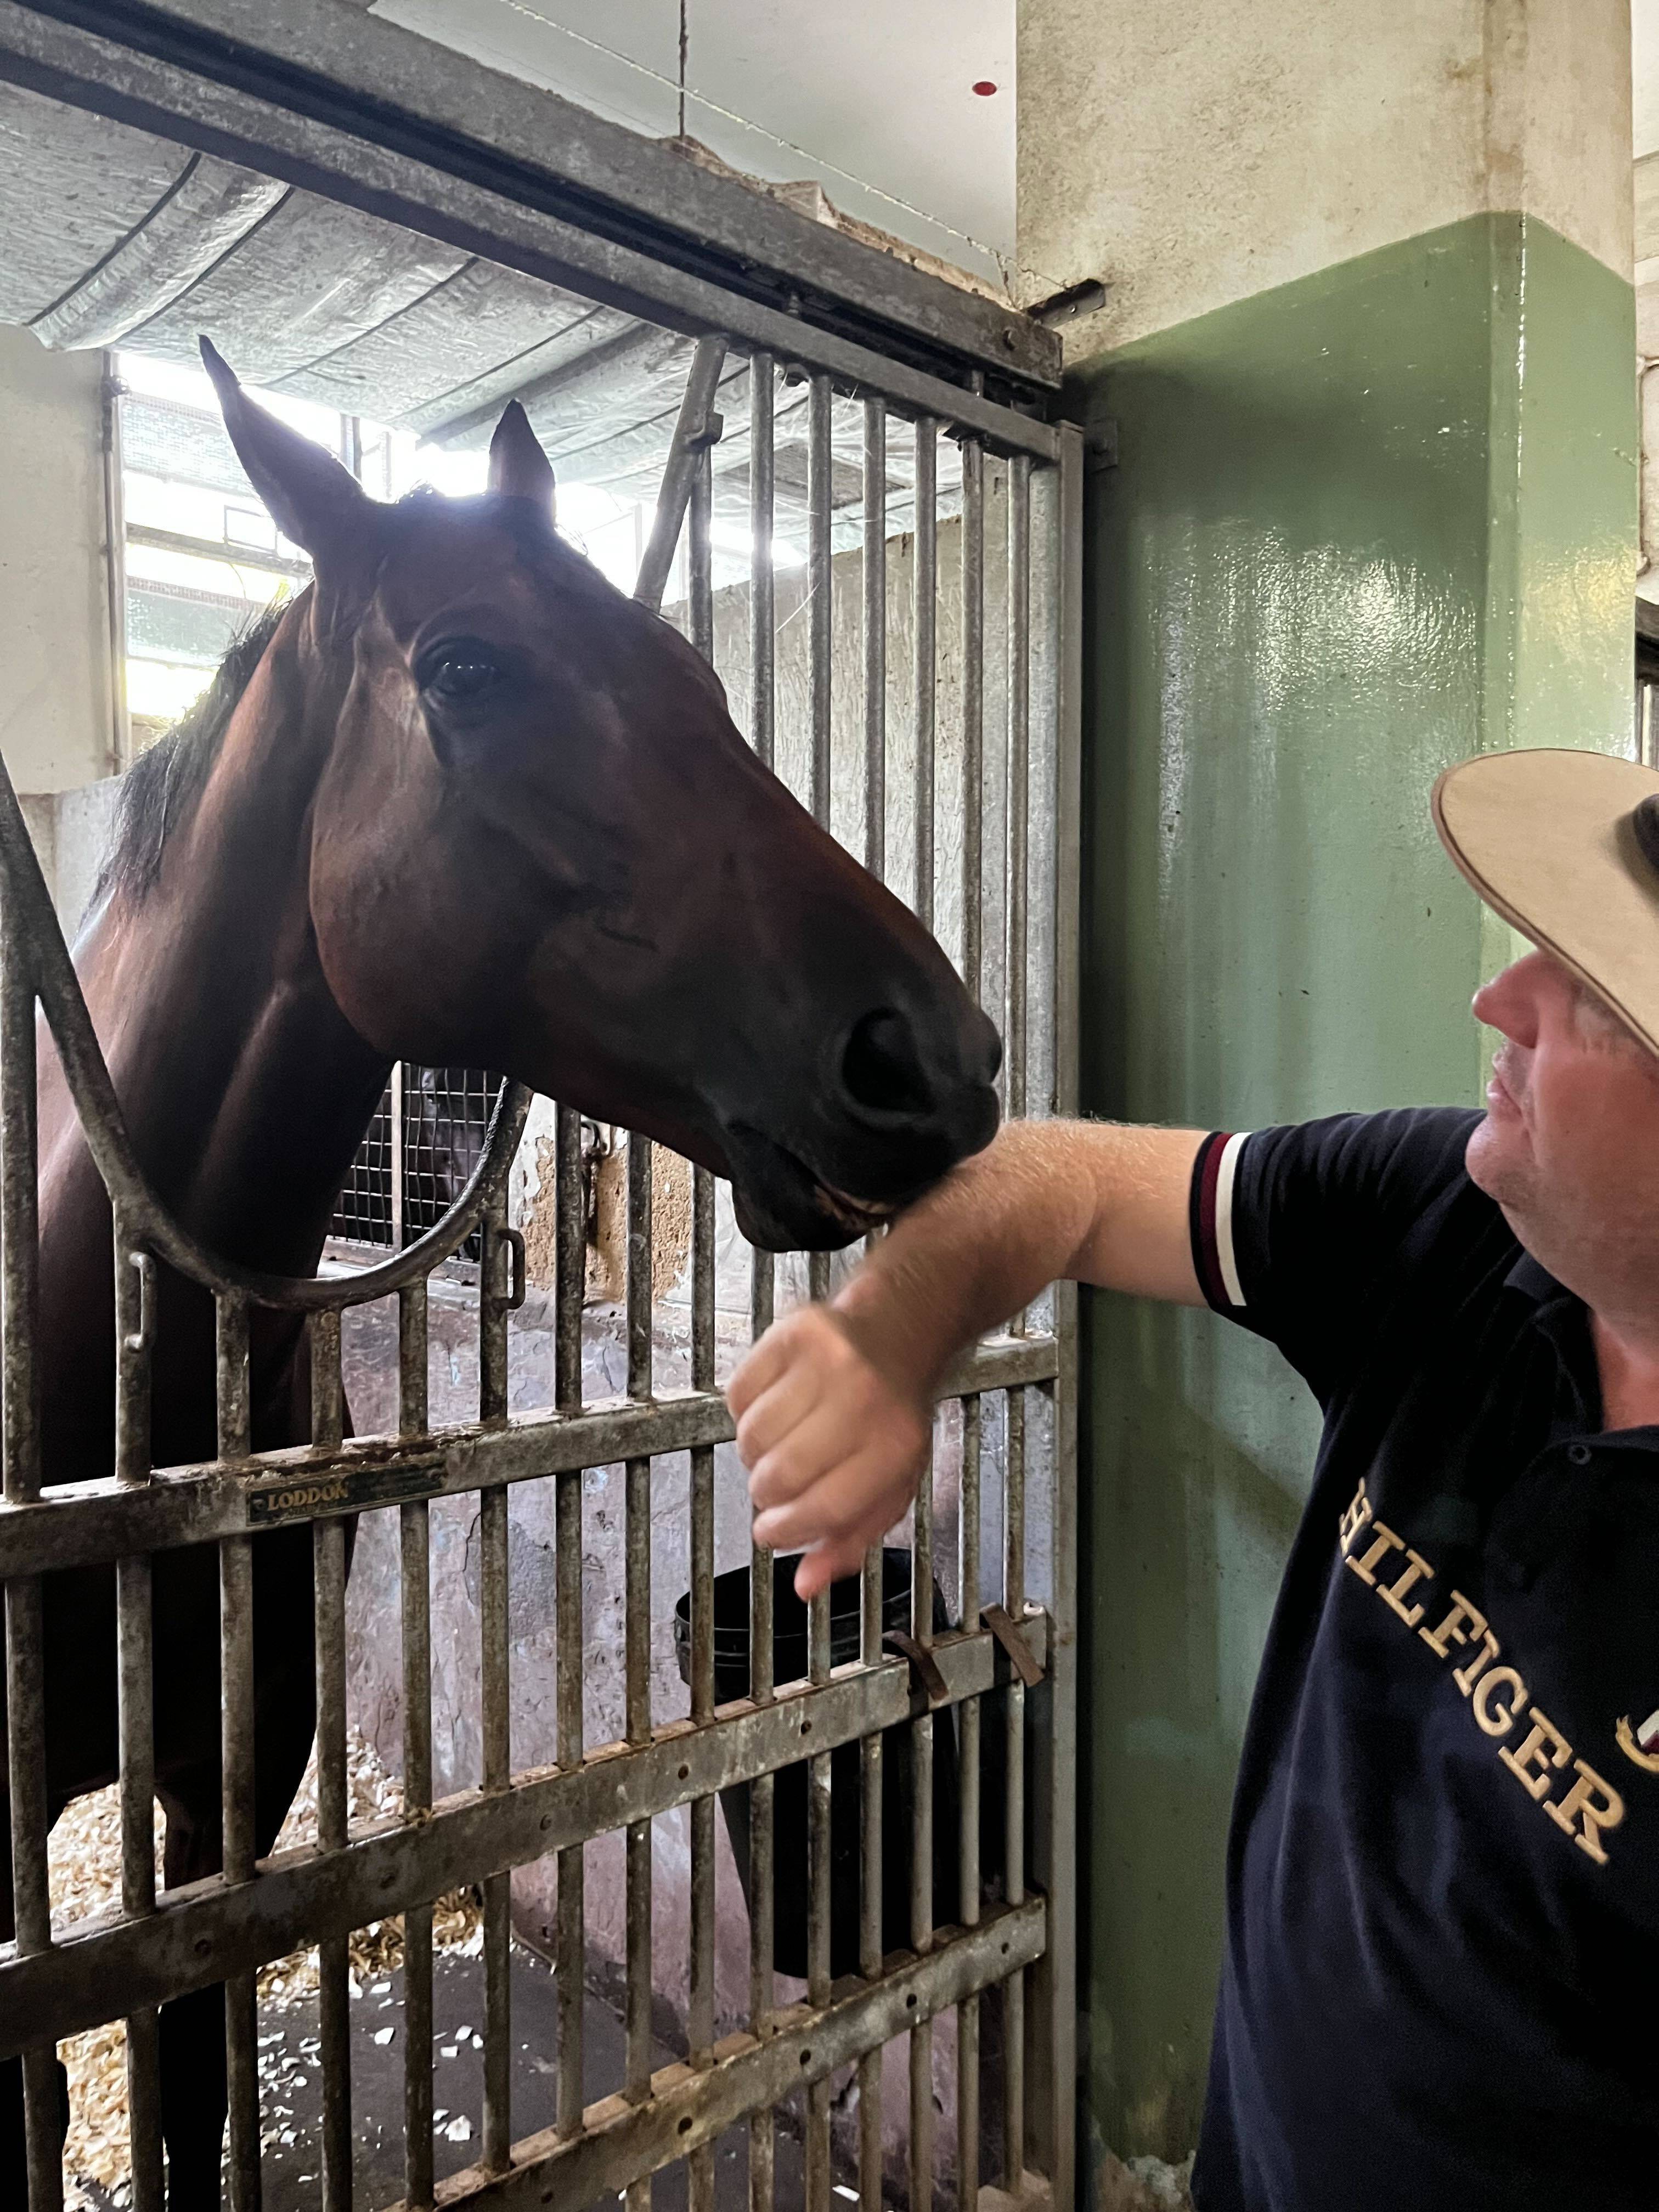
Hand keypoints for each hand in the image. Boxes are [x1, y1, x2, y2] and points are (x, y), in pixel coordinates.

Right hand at [727, 1304, 932, 1599]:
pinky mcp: (792, 1334)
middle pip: (780, 1475)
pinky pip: (737, 1394)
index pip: (824, 1508)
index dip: (787, 1532)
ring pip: (751, 1437)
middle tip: (776, 1487)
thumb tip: (806, 1585)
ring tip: (779, 1444)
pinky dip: (744, 1412)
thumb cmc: (892, 1417)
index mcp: (894, 1446)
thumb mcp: (890, 1483)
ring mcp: (826, 1362)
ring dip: (753, 1454)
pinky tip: (773, 1407)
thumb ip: (850, 1539)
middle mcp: (863, 1399)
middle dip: (766, 1494)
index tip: (772, 1534)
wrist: (897, 1333)